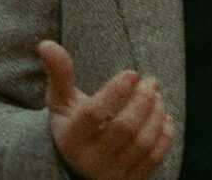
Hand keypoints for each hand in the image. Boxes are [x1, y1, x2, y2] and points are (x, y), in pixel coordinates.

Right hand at [38, 40, 176, 179]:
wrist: (79, 166)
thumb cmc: (74, 125)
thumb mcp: (62, 103)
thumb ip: (59, 74)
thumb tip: (46, 44)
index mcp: (71, 138)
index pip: (94, 114)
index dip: (115, 91)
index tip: (132, 73)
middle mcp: (90, 159)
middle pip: (124, 127)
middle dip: (143, 100)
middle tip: (151, 82)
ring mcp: (112, 173)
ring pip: (142, 142)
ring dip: (156, 114)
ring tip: (157, 96)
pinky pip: (155, 158)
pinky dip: (165, 135)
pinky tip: (164, 117)